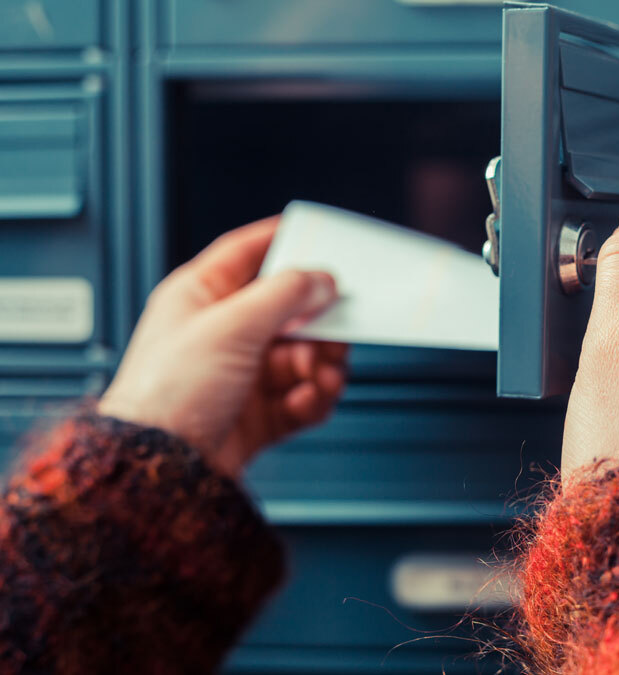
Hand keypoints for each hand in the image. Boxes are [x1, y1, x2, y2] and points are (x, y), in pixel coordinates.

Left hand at [98, 217, 347, 478]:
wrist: (162, 469)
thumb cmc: (167, 394)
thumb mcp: (232, 326)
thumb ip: (284, 295)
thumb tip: (321, 279)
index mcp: (201, 298)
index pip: (246, 254)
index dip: (280, 240)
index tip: (316, 234)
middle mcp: (223, 334)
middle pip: (288, 312)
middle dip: (318, 324)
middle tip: (337, 330)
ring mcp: (242, 375)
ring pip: (302, 357)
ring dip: (321, 365)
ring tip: (323, 375)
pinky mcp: (258, 414)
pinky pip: (302, 397)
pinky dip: (313, 398)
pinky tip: (309, 399)